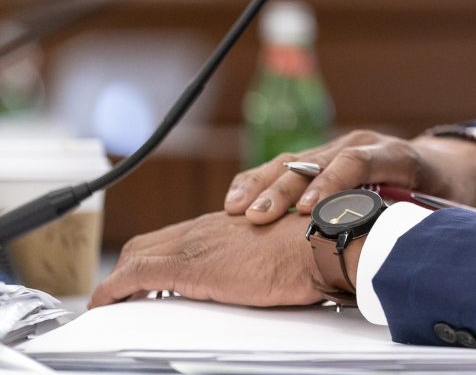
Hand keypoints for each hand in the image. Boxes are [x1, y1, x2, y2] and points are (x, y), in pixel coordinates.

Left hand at [89, 211, 324, 307]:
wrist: (318, 246)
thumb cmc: (311, 251)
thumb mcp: (278, 252)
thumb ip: (258, 259)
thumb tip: (260, 278)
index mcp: (228, 224)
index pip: (177, 235)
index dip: (156, 255)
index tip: (147, 276)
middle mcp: (206, 228)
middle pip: (149, 242)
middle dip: (130, 266)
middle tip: (123, 292)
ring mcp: (194, 244)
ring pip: (136, 254)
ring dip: (120, 280)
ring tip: (114, 303)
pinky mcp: (187, 266)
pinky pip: (133, 276)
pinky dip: (112, 289)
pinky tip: (104, 304)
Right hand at [224, 129, 475, 224]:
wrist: (447, 165)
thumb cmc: (444, 192)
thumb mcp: (442, 207)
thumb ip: (419, 220)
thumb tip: (402, 248)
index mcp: (395, 155)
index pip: (357, 162)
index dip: (331, 184)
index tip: (310, 210)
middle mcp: (363, 144)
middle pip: (317, 160)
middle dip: (285, 189)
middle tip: (258, 218)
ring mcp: (341, 147)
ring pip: (295, 160)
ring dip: (263, 185)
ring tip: (236, 210)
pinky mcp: (324, 157)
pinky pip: (287, 166)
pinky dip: (260, 182)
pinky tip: (236, 200)